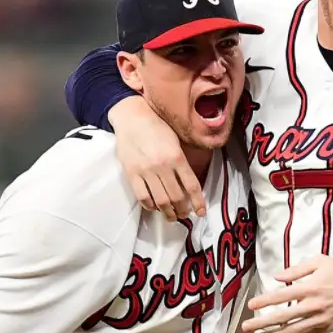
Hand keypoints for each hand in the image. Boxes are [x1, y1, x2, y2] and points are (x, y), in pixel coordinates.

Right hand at [108, 96, 205, 219]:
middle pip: (176, 197)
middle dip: (182, 210)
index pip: (191, 185)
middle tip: (184, 214)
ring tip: (172, 216)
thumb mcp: (175, 141)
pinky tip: (155, 207)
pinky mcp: (131, 174)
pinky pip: (142, 197)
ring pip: (160, 200)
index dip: (198, 202)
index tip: (200, 212)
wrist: (131, 117)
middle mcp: (162, 165)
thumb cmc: (156, 127)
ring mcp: (146, 171)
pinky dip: (150, 206)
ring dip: (168, 212)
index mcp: (177, 156)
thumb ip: (182, 162)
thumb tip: (189, 185)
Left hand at [243, 255, 332, 332]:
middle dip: (262, 323)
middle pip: (282, 317)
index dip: (264, 301)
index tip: (251, 305)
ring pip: (292, 331)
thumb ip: (297, 270)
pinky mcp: (327, 327)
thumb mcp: (320, 262)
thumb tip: (278, 277)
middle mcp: (313, 305)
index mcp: (310, 287)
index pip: (281, 296)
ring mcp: (320, 318)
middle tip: (246, 327)